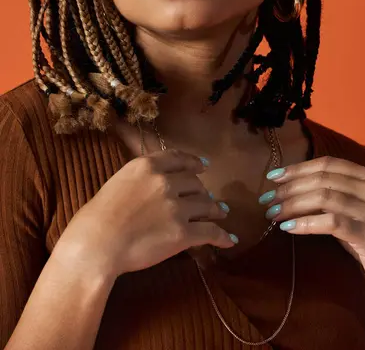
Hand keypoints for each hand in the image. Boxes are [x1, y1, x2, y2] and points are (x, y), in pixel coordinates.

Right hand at [58, 149, 234, 278]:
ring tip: (222, 213)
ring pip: (206, 205)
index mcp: (147, 166)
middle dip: (202, 191)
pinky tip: (230, 239)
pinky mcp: (183, 233)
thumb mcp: (118, 182)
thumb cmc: (97, 216)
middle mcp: (165, 182)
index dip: (194, 161)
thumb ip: (139, 180)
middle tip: (208, 198)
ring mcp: (177, 207)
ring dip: (216, 210)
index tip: (203, 165)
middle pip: (194, 183)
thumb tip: (152, 187)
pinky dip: (222, 236)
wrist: (96, 244)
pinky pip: (209, 232)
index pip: (178, 158)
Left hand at [261, 156, 364, 296]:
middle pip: (321, 179)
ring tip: (273, 214)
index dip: (297, 168)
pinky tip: (288, 228)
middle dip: (289, 188)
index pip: (327, 164)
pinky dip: (305, 223)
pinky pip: (329, 222)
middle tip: (267, 199)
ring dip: (292, 205)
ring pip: (322, 197)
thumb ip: (332, 192)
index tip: (273, 176)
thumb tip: (289, 186)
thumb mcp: (355, 207)